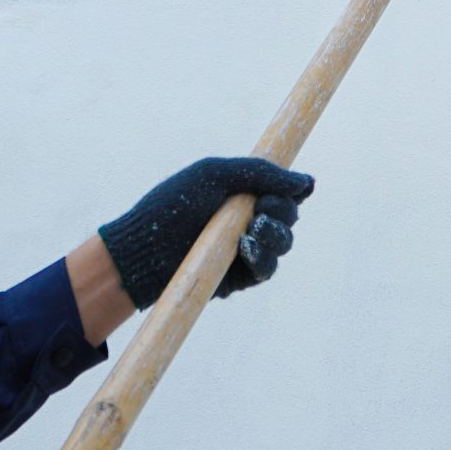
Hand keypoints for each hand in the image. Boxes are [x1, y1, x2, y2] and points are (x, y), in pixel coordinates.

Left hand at [96, 157, 314, 309]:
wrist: (143, 249)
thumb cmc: (171, 206)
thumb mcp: (214, 175)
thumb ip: (260, 172)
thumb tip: (307, 181)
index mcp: (241, 192)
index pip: (282, 190)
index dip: (291, 188)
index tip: (295, 187)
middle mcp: (246, 219)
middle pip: (289, 215)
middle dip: (283, 209)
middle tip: (261, 208)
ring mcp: (245, 249)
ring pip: (284, 242)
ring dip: (276, 233)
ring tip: (252, 229)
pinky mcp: (240, 277)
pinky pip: (268, 268)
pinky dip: (263, 257)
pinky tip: (245, 248)